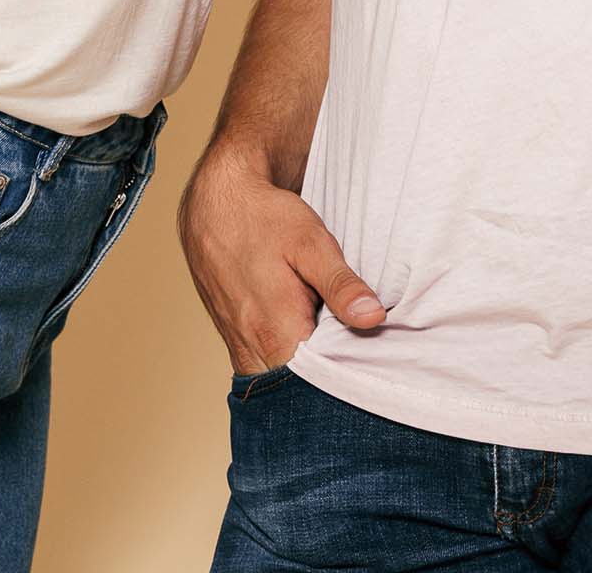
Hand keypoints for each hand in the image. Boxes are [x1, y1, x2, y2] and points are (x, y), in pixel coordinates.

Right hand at [178, 145, 385, 374]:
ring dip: (311, 367)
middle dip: (331, 375)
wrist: (217, 202)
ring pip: (284, 379)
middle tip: (360, 347)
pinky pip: (268, 366)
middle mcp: (252, 352)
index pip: (322, 383)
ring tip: (336, 337)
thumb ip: (340, 285)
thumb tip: (373, 318)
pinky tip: (311, 333)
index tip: (374, 358)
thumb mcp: (310, 242)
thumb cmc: (264, 218)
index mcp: (276, 335)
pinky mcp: (236, 341)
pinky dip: (291, 358)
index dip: (351, 374)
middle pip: (302, 388)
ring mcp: (241, 349)